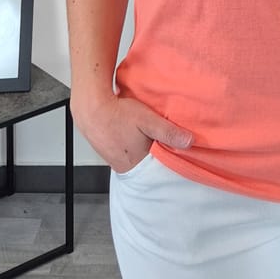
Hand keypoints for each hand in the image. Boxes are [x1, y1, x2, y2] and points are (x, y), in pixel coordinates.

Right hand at [71, 87, 193, 173]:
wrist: (90, 107)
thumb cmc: (117, 114)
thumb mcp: (148, 120)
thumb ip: (169, 132)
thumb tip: (189, 142)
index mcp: (135, 165)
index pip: (158, 171)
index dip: (169, 162)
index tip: (179, 154)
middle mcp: (123, 166)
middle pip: (148, 165)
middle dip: (158, 154)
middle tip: (165, 142)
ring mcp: (113, 159)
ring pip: (136, 157)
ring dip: (145, 148)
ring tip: (151, 136)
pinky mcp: (107, 149)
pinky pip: (126, 150)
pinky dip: (133, 143)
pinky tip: (135, 132)